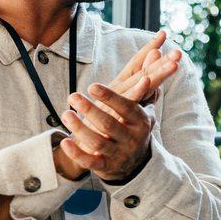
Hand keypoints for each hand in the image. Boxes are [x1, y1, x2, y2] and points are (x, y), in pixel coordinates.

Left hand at [51, 34, 180, 181]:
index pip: (127, 108)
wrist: (136, 164)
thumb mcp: (144, 107)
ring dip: (80, 128)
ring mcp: (118, 154)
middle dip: (91, 110)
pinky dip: (76, 154)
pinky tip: (64, 142)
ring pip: (98, 142)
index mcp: (141, 121)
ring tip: (65, 114)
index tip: (93, 86)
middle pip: (109, 124)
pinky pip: (89, 162)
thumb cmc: (135, 127)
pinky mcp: (105, 167)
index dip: (111, 98)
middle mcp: (131, 138)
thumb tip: (156, 52)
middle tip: (73, 96)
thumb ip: (147, 81)